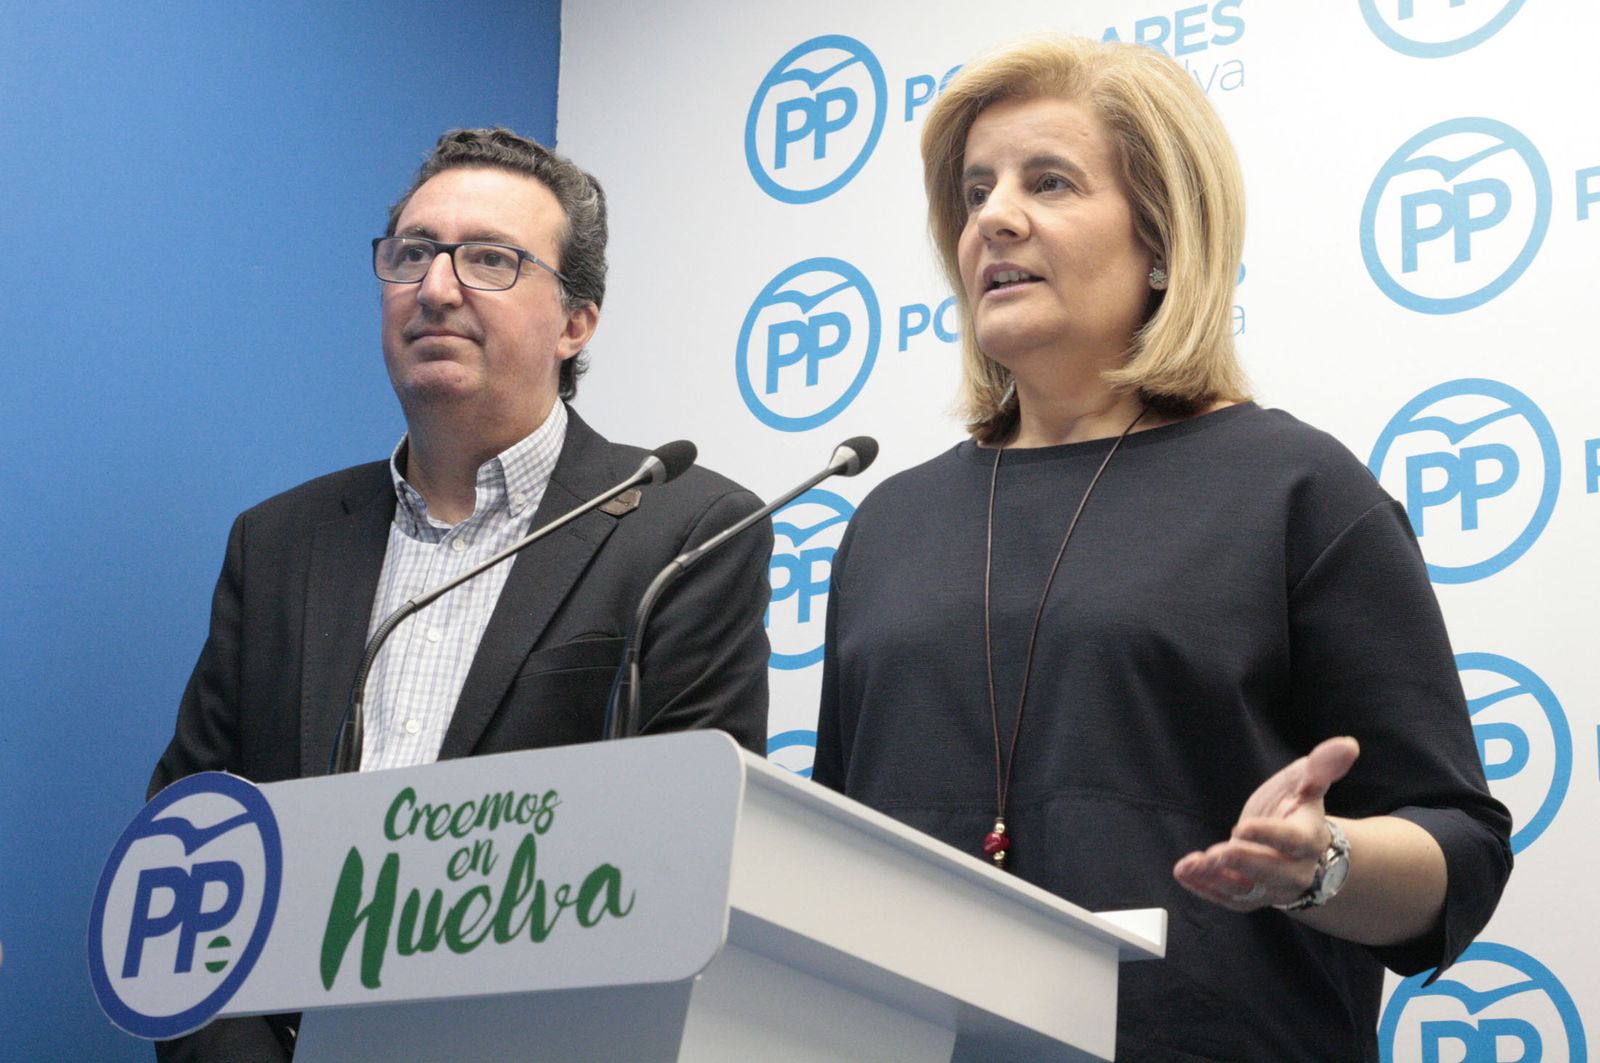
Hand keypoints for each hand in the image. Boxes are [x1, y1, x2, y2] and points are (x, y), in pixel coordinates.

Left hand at [1172, 736, 1358, 911]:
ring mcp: (1273, 888)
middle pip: (1273, 873)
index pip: (1293, 840)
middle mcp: (1296, 869)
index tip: (1243, 827)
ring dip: (1217, 880)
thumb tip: (1348, 745)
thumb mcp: (1305, 782)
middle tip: (1217, 852)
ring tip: (1190, 866)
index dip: (1270, 835)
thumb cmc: (1296, 807)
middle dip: (1244, 864)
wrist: (1296, 846)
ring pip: (1248, 892)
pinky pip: (1229, 900)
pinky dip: (1205, 889)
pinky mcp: (1252, 897)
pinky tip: (1184, 873)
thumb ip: (1322, 767)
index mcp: (1310, 837)